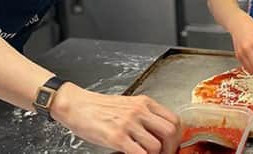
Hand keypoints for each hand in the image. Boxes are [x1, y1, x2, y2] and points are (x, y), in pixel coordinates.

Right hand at [52, 83, 180, 153]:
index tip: (172, 146)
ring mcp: (128, 123)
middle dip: (170, 149)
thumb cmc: (99, 107)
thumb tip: (159, 135)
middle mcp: (139, 111)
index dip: (177, 137)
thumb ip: (144, 116)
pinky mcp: (116, 136)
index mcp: (144, 102)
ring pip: (156, 146)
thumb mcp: (127, 105)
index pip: (174, 120)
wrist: (76, 104)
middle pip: (170, 132)